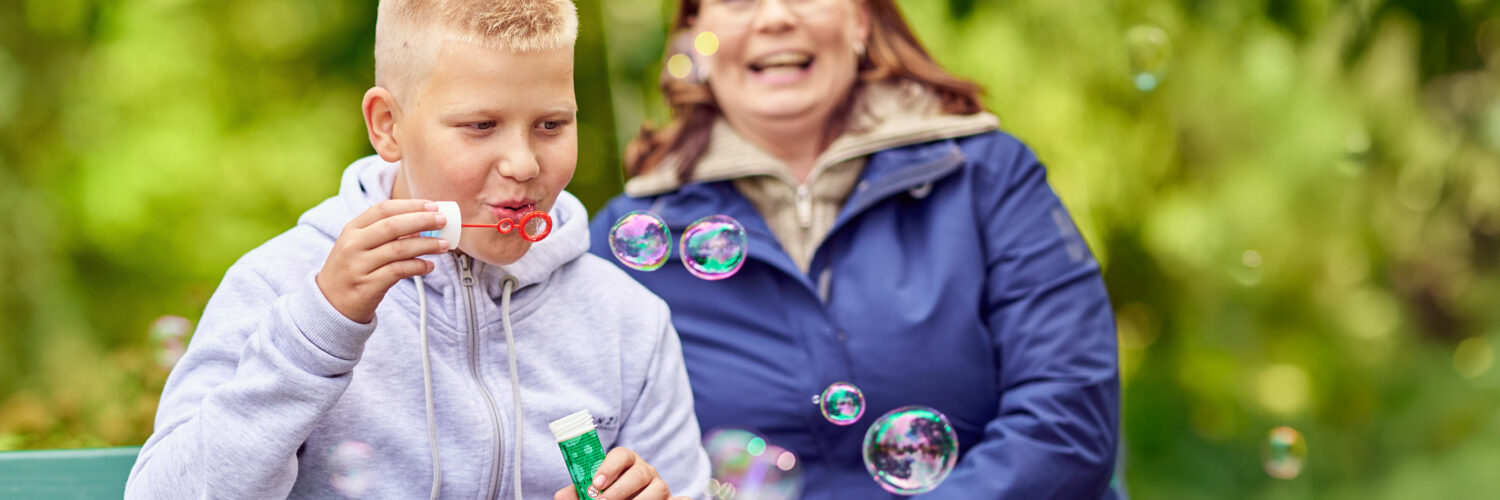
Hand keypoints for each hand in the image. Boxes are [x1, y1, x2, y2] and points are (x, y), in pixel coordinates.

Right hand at [316, 199, 449, 322]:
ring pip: (399, 249)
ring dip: (426, 245)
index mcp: (352, 229)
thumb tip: (422, 222)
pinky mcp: (368, 286)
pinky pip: (398, 271)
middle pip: (393, 226)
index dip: (410, 205)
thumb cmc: (352, 270)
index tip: (432, 205)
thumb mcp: (359, 246)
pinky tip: (430, 266)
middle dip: (422, 221)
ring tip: (444, 245)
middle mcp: (353, 245)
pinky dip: (418, 267)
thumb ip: (383, 233)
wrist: (330, 304)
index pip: (383, 209)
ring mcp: (359, 266)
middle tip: (443, 221)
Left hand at [553, 447, 690, 499]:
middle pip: (640, 473)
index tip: (595, 483)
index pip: (621, 455)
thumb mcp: (590, 494)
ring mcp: (660, 487)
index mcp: (625, 463)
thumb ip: (577, 493)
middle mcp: (645, 471)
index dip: (609, 467)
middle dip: (620, 489)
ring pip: (659, 488)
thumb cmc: (605, 496)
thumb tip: (561, 495)